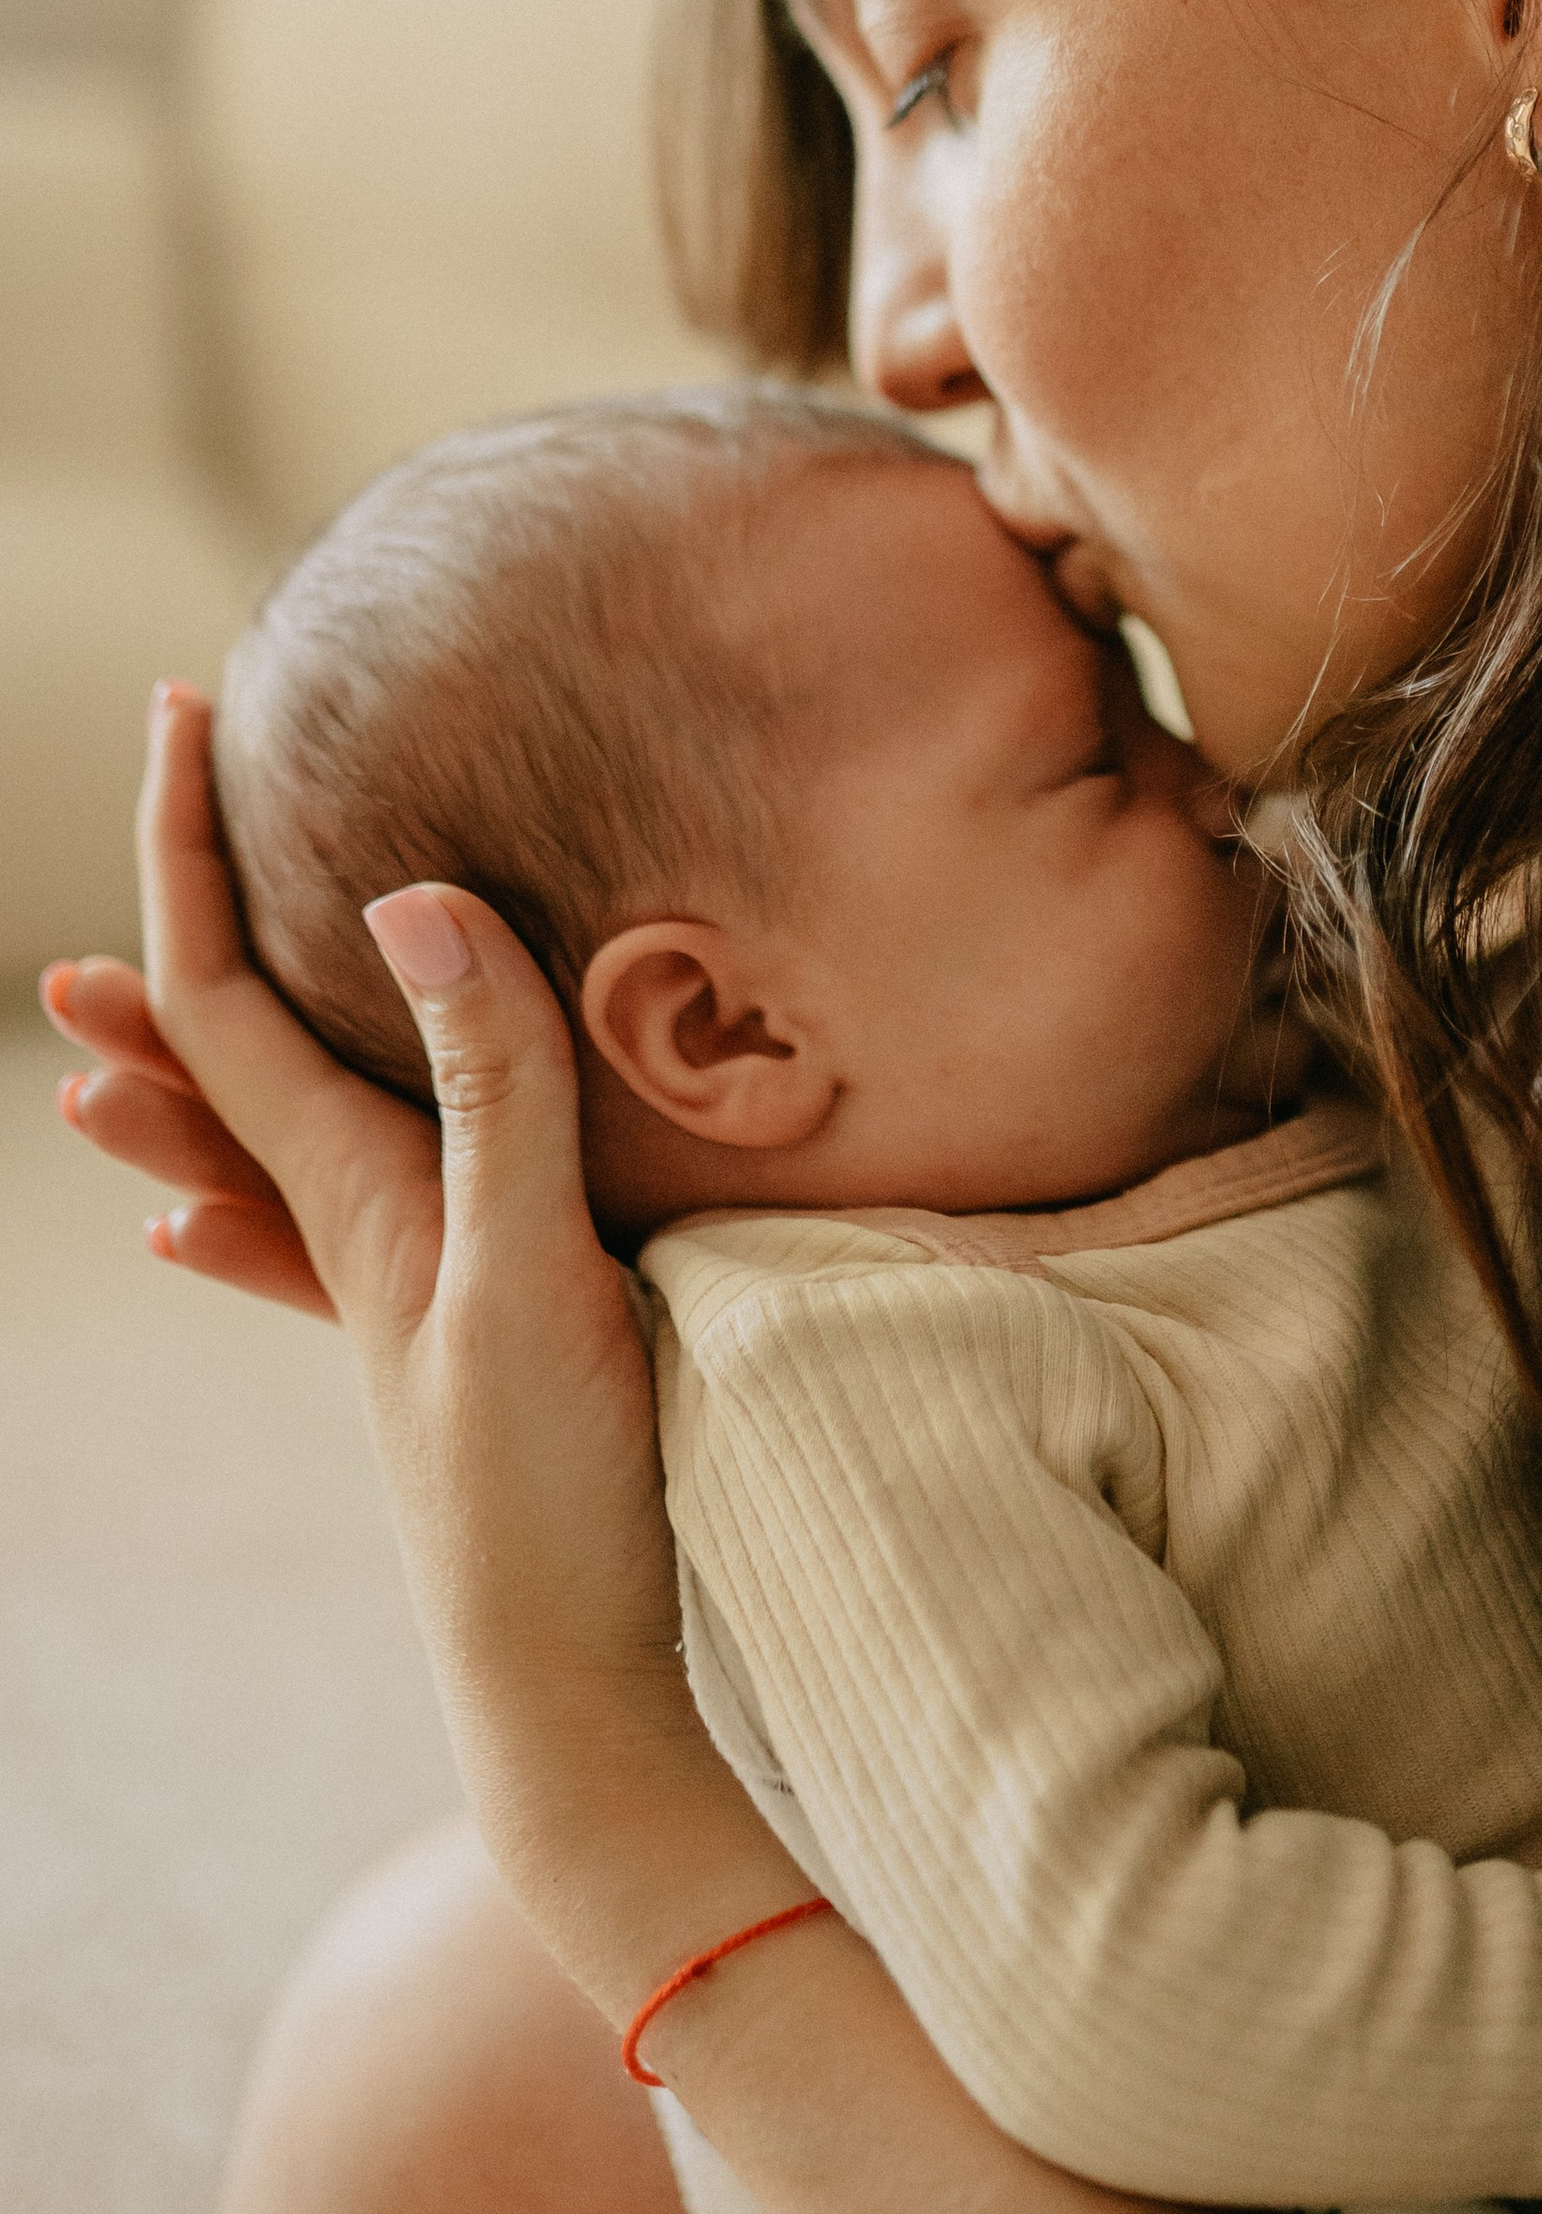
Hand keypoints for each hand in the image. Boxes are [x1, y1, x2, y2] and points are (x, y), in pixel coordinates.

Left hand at [112, 685, 696, 1872]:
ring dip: (189, 1047)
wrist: (576, 1694)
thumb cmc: (550, 1495)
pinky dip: (232, 1208)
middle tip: (171, 775)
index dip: (191, 847)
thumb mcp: (529, 1267)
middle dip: (182, 908)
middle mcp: (346, 1226)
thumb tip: (404, 899)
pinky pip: (305, 1251)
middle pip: (219, 1044)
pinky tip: (181, 1236)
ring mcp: (385, 1295)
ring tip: (101, 997)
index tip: (190, 711)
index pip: (225, 990)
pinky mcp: (445, 1356)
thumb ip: (486, 1084)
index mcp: (352, 1190)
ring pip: (256, 1138)